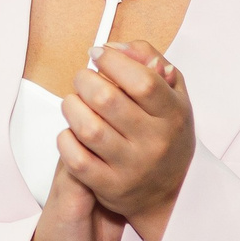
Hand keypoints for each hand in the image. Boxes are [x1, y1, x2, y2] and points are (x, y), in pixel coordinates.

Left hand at [58, 40, 194, 240]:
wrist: (169, 192)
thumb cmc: (165, 133)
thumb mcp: (172, 93)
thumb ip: (149, 60)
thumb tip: (114, 48)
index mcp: (173, 115)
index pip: (142, 81)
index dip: (113, 62)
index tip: (98, 55)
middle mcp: (155, 142)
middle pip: (107, 100)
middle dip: (85, 80)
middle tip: (83, 79)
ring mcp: (131, 167)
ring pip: (88, 128)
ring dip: (71, 106)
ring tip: (75, 102)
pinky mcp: (109, 187)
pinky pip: (75, 159)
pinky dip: (65, 139)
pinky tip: (72, 131)